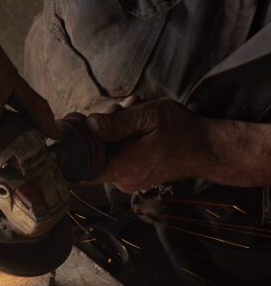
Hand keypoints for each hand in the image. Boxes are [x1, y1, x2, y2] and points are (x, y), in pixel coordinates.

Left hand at [88, 99, 211, 191]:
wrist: (207, 149)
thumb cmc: (181, 131)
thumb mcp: (149, 117)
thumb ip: (117, 123)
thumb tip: (89, 124)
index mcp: (122, 168)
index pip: (80, 167)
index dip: (77, 144)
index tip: (82, 122)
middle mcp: (121, 180)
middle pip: (94, 153)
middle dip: (103, 126)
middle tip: (123, 106)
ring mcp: (127, 179)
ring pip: (106, 151)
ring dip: (115, 128)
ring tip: (135, 108)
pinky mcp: (133, 175)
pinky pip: (118, 154)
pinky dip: (123, 136)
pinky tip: (138, 121)